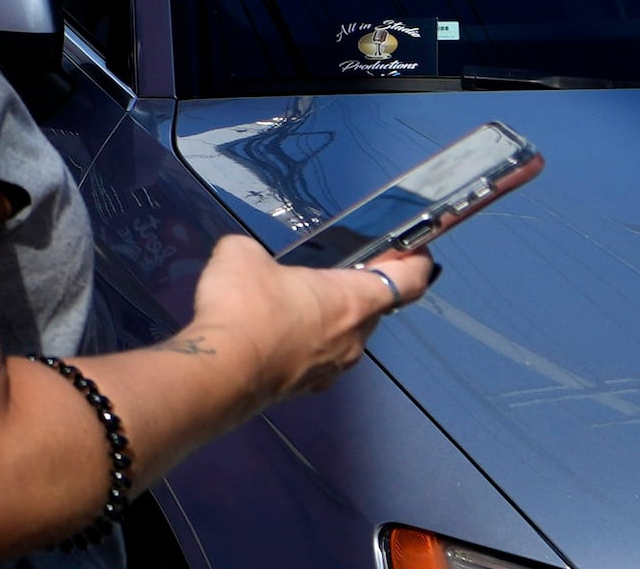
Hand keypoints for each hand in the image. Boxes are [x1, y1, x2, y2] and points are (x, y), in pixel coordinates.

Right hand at [171, 233, 434, 400]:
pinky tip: (272, 335)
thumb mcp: (243, 254)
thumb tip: (252, 263)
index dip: (418, 262)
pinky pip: (318, 358)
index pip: (409, 281)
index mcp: (353, 299)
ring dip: (329, 320)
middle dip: (357, 290)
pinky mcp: (308, 387)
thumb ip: (257, 252)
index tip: (418, 251)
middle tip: (328, 273)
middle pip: (373, 309)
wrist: (222, 370)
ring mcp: (334, 367)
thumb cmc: (246, 305)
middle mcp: (355, 337)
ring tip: (292, 304)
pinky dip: (305, 344)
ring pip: (345, 336)